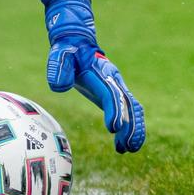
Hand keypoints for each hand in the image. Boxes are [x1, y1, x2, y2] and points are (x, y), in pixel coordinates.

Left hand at [41, 0, 145, 152]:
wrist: (78, 45)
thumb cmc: (68, 52)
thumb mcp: (59, 55)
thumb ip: (58, 69)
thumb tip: (60, 87)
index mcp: (102, 73)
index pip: (111, 94)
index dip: (114, 111)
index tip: (114, 128)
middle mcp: (115, 81)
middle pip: (129, 104)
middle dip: (131, 126)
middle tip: (128, 146)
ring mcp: (118, 88)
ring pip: (133, 110)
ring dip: (134, 130)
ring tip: (128, 149)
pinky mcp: (116, 95)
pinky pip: (130, 112)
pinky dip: (131, 129)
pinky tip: (123, 147)